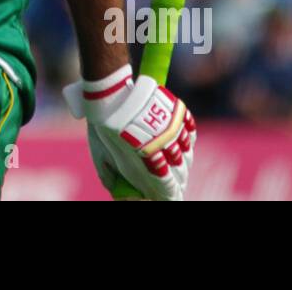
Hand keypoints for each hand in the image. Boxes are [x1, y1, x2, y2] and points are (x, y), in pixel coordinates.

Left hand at [63, 65, 195, 200]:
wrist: (110, 95)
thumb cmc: (104, 129)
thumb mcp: (101, 158)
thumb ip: (111, 177)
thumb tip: (117, 192)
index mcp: (151, 170)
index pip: (171, 192)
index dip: (172, 196)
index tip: (171, 197)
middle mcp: (168, 153)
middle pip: (181, 175)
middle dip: (178, 181)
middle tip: (174, 183)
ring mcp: (175, 134)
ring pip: (187, 154)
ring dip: (183, 161)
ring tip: (176, 161)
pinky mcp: (178, 115)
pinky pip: (190, 132)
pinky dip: (187, 139)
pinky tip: (181, 141)